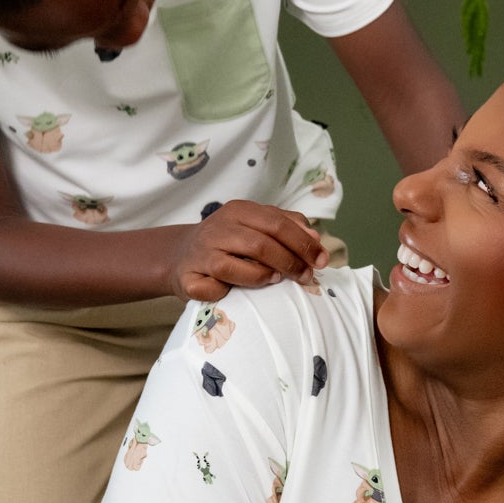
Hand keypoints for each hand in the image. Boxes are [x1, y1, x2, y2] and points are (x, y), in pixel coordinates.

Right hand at [169, 200, 327, 300]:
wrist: (181, 255)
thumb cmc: (229, 242)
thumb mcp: (256, 225)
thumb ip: (286, 226)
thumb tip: (316, 240)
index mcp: (238, 211)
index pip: (278, 224)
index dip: (304, 243)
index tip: (322, 260)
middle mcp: (218, 228)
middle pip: (261, 244)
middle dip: (290, 262)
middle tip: (307, 276)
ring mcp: (201, 253)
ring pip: (236, 265)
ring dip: (263, 276)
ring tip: (277, 280)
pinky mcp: (189, 277)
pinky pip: (213, 288)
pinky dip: (228, 291)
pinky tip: (235, 291)